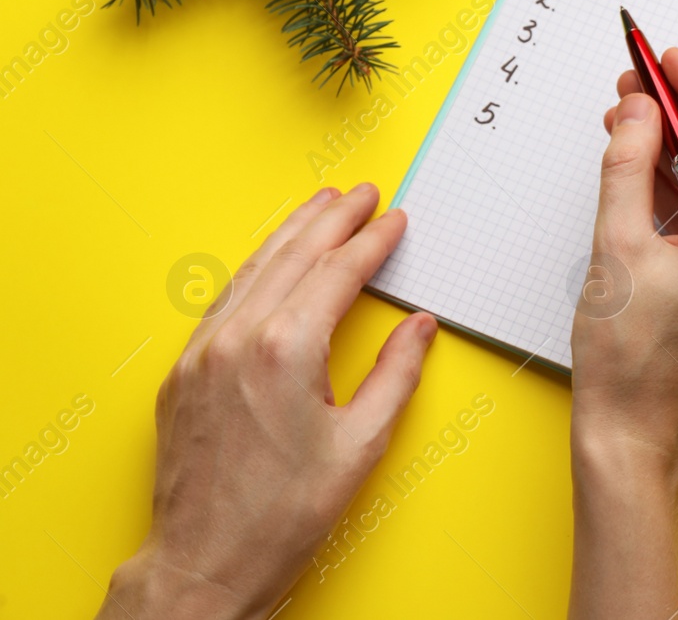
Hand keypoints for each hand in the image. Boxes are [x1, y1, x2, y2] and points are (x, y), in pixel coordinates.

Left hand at [100, 184, 437, 619]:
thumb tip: (418, 328)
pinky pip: (224, 300)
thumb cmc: (281, 515)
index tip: (393, 220)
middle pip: (294, 256)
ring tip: (319, 206)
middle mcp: (238, 340)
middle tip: (361, 193)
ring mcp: (202, 353)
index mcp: (286, 351)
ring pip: (253, 270)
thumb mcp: (361, 445)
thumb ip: (396, 375)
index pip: (338, 273)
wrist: (203, 561)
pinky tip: (271, 259)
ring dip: (291, 232)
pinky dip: (255, 268)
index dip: (372, 241)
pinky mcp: (182, 372)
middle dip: (332, 219)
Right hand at [568, 48, 677, 619]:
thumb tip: (637, 109)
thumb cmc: (627, 357)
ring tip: (624, 118)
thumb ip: (627, 165)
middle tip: (633, 83)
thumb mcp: (616, 244)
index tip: (664, 58)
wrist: (628, 433)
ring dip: (671, 151)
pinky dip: (672, 190)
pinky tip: (636, 168)